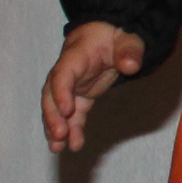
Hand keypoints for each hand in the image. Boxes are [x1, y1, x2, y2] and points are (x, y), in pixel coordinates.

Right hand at [44, 23, 147, 153]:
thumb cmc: (116, 35)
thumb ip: (129, 51)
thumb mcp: (128, 38)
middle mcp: (67, 73)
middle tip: (58, 135)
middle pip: (52, 95)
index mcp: (75, 56)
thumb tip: (130, 66)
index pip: (62, 75)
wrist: (110, 34)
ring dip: (56, 128)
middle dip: (52, 116)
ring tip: (57, 148)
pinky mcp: (80, 96)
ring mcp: (71, 86)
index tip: (67, 109)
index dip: (61, 92)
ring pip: (57, 108)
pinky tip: (73, 146)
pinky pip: (73, 115)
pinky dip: (72, 130)